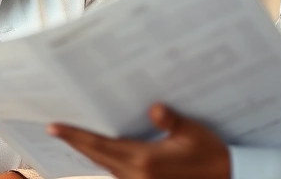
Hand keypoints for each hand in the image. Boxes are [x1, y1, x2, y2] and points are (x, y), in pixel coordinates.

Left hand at [48, 104, 230, 178]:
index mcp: (144, 160)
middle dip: (76, 142)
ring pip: (105, 165)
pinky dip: (105, 158)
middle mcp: (136, 175)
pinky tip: (102, 148)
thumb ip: (171, 120)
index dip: (75, 136)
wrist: (226, 178)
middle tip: (55, 128)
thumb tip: (154, 107)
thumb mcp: (193, 133)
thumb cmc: (210, 156)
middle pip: (96, 157)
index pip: (99, 145)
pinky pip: (117, 171)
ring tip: (75, 134)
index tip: (54, 127)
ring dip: (90, 150)